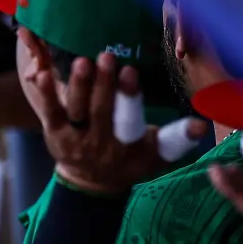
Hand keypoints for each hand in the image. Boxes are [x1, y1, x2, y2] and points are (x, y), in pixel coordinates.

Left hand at [20, 36, 196, 193]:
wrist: (91, 185)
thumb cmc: (131, 161)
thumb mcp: (157, 155)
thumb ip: (178, 139)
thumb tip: (201, 125)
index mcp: (131, 147)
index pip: (133, 121)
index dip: (132, 98)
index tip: (132, 72)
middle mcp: (102, 144)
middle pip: (104, 113)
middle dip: (106, 85)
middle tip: (108, 58)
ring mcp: (76, 140)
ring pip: (77, 111)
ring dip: (79, 86)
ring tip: (83, 62)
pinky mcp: (56, 135)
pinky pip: (50, 114)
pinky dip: (47, 95)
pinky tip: (41, 76)